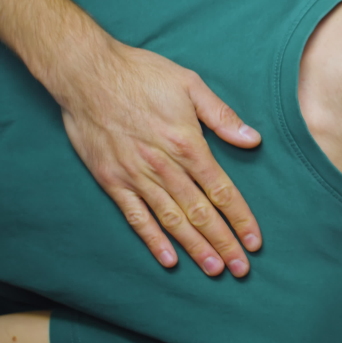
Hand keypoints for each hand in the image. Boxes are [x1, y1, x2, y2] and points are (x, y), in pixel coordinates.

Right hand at [57, 41, 261, 276]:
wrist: (86, 72)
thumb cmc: (142, 74)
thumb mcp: (190, 84)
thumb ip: (222, 116)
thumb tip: (253, 139)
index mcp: (187, 144)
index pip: (222, 191)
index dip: (240, 218)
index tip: (255, 241)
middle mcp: (164, 166)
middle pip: (201, 213)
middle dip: (224, 243)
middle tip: (241, 268)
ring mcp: (136, 176)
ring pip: (172, 220)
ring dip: (195, 248)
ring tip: (214, 270)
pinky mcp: (112, 180)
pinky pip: (136, 217)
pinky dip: (152, 240)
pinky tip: (168, 259)